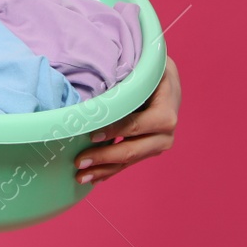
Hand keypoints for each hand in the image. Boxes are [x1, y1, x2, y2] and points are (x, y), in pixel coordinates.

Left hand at [74, 55, 179, 183]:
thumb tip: (93, 93)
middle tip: (79, 162)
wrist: (168, 79)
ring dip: (104, 169)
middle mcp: (165, 133)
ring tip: (80, 177)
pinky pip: (129, 162)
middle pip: (132, 149)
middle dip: (104, 157)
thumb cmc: (149, 70)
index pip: (135, 125)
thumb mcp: (143, 69)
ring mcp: (158, 144)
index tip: (89, 134)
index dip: (113, 130)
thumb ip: (125, 81)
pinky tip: (94, 177)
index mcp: (165, 112)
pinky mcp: (149, 149)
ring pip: (129, 160)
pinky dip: (110, 169)